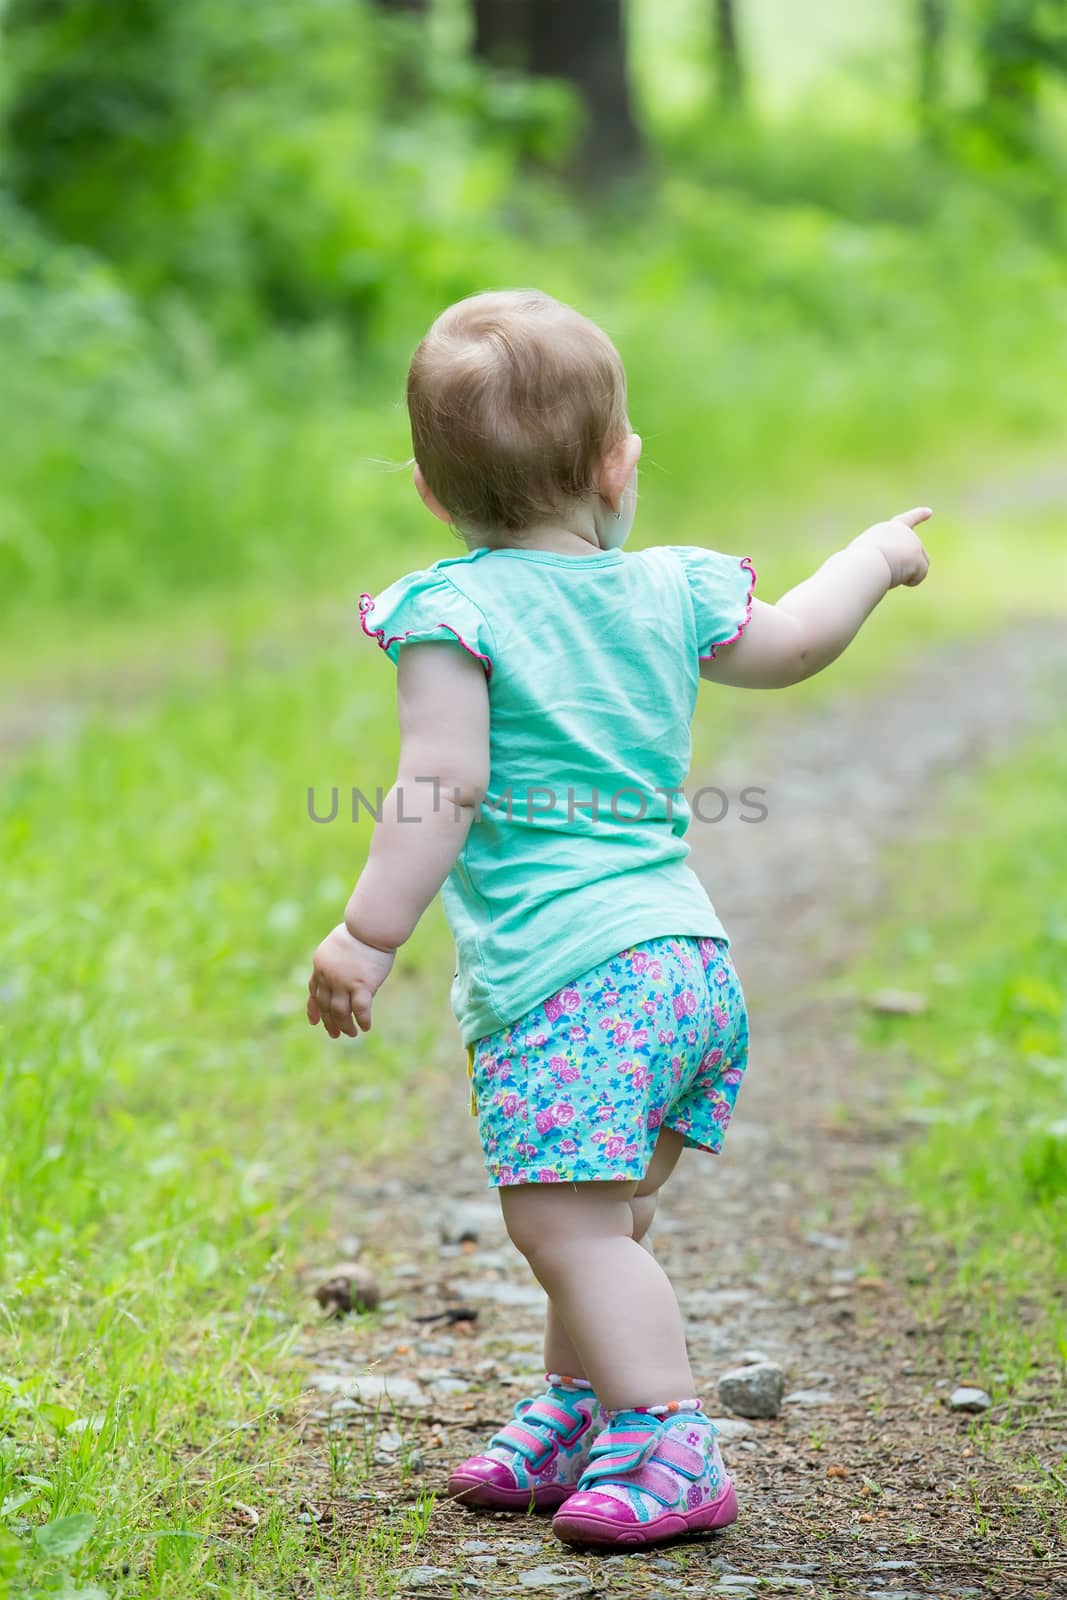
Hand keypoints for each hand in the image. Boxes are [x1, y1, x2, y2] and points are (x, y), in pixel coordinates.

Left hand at [306, 923, 394, 1037]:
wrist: (369, 927)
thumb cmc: (360, 932)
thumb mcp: (339, 946)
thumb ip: (337, 963)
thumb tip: (345, 979)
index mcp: (320, 966)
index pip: (314, 992)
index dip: (313, 1009)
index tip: (314, 1022)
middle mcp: (328, 977)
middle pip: (325, 1006)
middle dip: (329, 1022)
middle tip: (335, 1034)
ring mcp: (344, 982)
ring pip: (340, 1012)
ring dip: (345, 1026)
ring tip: (352, 1033)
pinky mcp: (362, 985)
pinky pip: (360, 1010)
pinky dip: (362, 1020)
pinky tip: (366, 1027)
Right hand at [851, 507, 931, 588]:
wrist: (863, 563)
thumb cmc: (857, 564)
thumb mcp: (866, 559)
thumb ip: (881, 560)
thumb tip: (895, 573)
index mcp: (887, 530)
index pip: (906, 520)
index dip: (918, 515)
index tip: (929, 512)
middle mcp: (903, 532)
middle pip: (914, 556)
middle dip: (905, 568)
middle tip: (885, 568)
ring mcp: (913, 541)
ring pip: (919, 567)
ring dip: (907, 575)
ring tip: (888, 570)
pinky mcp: (918, 554)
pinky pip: (919, 576)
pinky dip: (910, 581)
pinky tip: (897, 577)